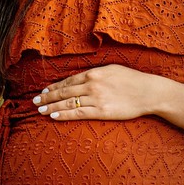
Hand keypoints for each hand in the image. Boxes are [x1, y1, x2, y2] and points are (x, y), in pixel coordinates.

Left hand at [34, 64, 159, 120]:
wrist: (149, 92)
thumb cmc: (133, 80)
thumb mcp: (112, 69)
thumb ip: (96, 73)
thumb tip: (82, 78)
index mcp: (94, 73)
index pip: (68, 80)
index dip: (54, 86)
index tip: (44, 90)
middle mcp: (92, 84)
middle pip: (64, 91)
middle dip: (47, 96)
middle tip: (35, 100)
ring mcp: (96, 98)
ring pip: (67, 102)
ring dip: (51, 105)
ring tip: (40, 109)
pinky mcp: (101, 111)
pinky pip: (78, 113)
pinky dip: (64, 114)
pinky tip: (54, 115)